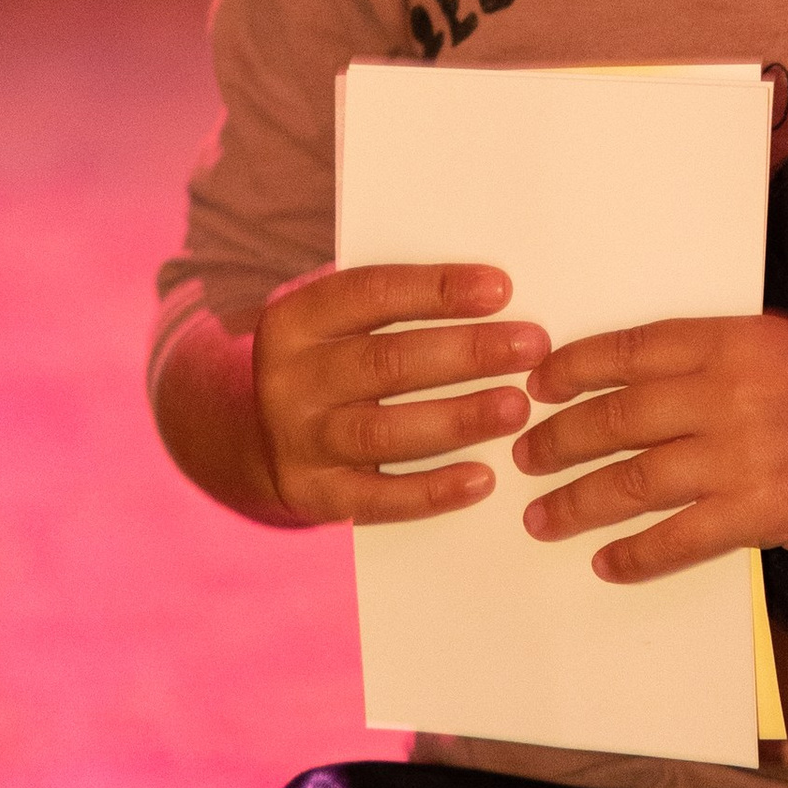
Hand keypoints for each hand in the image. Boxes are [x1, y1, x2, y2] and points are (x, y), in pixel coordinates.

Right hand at [249, 261, 550, 526]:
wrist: (255, 439)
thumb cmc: (330, 363)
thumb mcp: (337, 324)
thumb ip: (394, 306)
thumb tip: (492, 295)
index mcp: (295, 321)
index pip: (372, 293)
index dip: (438, 290)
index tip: (502, 289)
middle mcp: (289, 380)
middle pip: (386, 362)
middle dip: (467, 353)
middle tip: (532, 348)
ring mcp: (298, 442)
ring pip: (385, 432)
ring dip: (458, 419)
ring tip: (517, 409)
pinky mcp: (316, 496)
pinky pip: (380, 499)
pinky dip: (433, 491)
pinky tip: (483, 478)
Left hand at [514, 313, 787, 585]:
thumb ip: (725, 358)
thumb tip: (648, 379)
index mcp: (738, 337)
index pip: (633, 346)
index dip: (575, 366)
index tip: (537, 383)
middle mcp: (733, 389)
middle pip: (619, 414)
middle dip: (559, 438)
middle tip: (525, 453)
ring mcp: (746, 453)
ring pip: (634, 478)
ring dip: (577, 500)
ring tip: (541, 516)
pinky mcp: (765, 511)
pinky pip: (679, 537)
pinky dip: (635, 553)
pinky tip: (606, 562)